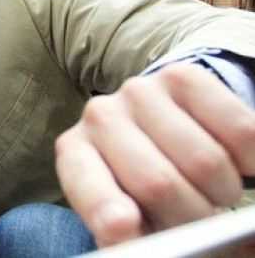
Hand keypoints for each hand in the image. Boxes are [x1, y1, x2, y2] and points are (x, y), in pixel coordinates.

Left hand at [56, 64, 254, 246]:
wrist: (164, 127)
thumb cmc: (142, 184)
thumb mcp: (132, 214)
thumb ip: (132, 234)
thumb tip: (132, 233)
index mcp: (75, 156)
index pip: (87, 184)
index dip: (106, 209)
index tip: (123, 225)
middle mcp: (99, 117)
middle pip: (158, 183)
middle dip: (193, 217)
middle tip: (202, 222)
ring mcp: (139, 92)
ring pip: (205, 161)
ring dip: (224, 191)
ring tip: (213, 190)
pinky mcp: (182, 77)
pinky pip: (238, 130)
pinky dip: (251, 161)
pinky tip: (240, 165)